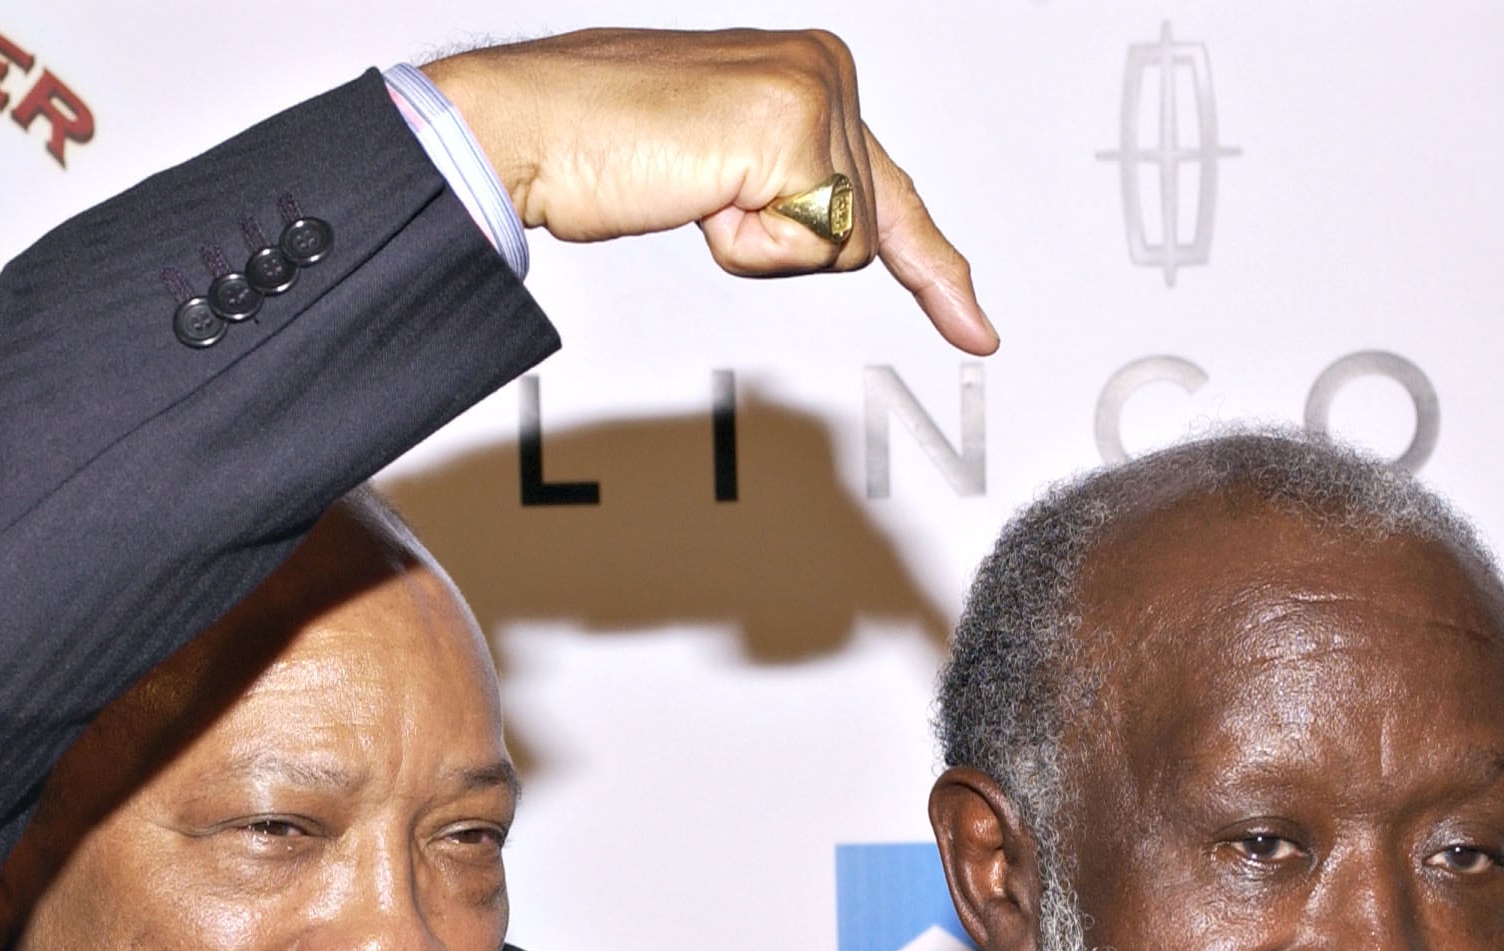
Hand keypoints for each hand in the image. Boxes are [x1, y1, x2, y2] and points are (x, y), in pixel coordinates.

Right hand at [423, 29, 997, 353]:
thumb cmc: (598, 144)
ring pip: (836, 247)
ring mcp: (815, 94)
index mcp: (813, 68)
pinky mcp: (794, 131)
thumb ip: (786, 185)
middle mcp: (827, 69)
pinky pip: (802, 246)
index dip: (934, 269)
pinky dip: (743, 243)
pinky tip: (698, 188)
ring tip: (692, 186)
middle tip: (702, 194)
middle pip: (859, 235)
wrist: (528, 124)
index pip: (890, 192)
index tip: (976, 329)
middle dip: (778, 245)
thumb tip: (833, 235)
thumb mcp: (720, 163)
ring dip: (754, 243)